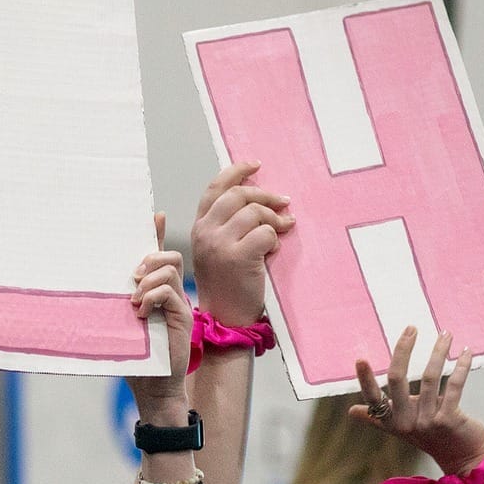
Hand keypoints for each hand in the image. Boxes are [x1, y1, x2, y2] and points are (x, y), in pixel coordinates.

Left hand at [125, 219, 191, 418]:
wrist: (153, 384)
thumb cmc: (135, 356)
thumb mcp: (121, 323)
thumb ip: (117, 302)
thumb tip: (95, 284)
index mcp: (156, 291)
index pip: (159, 254)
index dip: (157, 232)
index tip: (154, 215)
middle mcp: (170, 293)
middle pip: (168, 256)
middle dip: (150, 258)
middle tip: (133, 277)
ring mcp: (178, 303)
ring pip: (169, 269)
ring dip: (147, 280)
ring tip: (135, 301)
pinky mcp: (182, 316)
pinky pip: (169, 291)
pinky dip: (152, 297)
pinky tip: (141, 313)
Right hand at [190, 162, 290, 328]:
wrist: (225, 318)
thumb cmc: (226, 285)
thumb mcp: (216, 250)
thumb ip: (226, 224)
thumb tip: (256, 197)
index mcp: (199, 227)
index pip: (215, 188)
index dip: (236, 171)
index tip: (256, 165)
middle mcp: (205, 232)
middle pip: (239, 195)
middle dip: (266, 195)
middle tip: (284, 203)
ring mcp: (219, 244)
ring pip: (255, 212)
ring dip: (275, 219)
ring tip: (283, 230)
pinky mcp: (238, 257)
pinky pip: (266, 233)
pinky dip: (275, 239)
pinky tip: (273, 252)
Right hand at [354, 327, 483, 476]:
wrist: (462, 459)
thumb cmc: (431, 438)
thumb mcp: (402, 428)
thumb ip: (378, 417)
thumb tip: (352, 411)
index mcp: (392, 421)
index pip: (373, 398)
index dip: (365, 379)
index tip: (360, 359)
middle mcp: (406, 422)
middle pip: (397, 380)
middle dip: (403, 350)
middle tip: (411, 328)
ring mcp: (428, 421)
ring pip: (429, 378)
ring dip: (438, 351)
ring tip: (445, 333)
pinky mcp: (449, 419)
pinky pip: (453, 386)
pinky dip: (460, 366)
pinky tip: (465, 352)